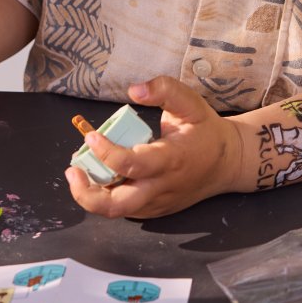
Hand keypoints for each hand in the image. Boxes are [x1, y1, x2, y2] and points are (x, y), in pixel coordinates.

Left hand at [64, 77, 249, 218]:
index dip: (106, 153)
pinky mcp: (155, 210)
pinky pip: (125, 210)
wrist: (228, 163)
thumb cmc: (205, 130)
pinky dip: (107, 196)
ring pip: (117, 212)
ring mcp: (157, 203)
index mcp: (171, 160)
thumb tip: (134, 90)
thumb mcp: (191, 101)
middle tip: (73, 169)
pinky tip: (101, 176)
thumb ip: (164, 89)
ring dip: (92, 196)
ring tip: (80, 172)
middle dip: (87, 194)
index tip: (90, 136)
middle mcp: (162, 187)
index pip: (131, 165)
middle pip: (117, 206)